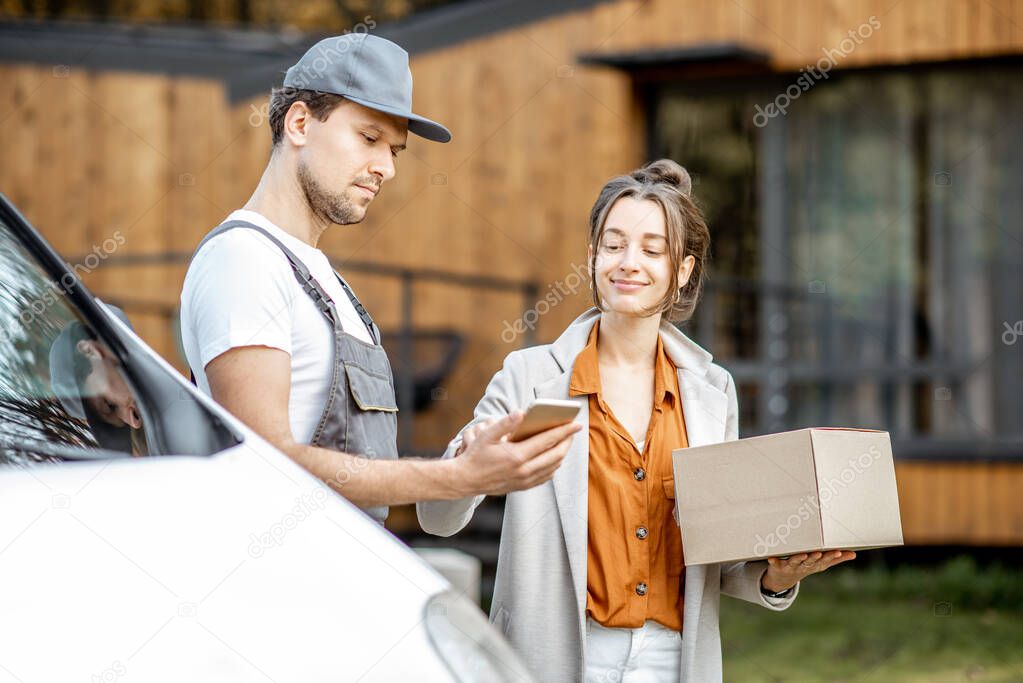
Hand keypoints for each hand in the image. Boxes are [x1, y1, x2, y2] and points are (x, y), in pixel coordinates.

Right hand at [454, 412, 580, 495]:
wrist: (466, 480)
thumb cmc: (476, 455)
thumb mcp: (486, 435)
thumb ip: (505, 423)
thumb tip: (522, 412)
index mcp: (516, 456)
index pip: (547, 441)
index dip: (564, 431)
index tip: (576, 424)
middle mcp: (524, 470)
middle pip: (556, 455)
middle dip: (567, 441)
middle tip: (573, 431)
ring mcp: (525, 481)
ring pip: (553, 467)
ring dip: (562, 453)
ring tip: (565, 441)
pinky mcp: (524, 487)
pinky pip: (546, 476)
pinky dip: (554, 466)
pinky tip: (554, 457)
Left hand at [762, 550, 856, 592]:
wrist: (783, 579)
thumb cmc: (804, 566)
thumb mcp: (821, 564)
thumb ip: (836, 558)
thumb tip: (853, 554)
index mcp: (815, 564)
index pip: (825, 560)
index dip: (832, 557)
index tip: (839, 551)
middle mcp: (804, 566)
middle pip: (811, 561)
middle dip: (816, 557)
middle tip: (819, 552)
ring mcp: (791, 566)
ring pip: (795, 562)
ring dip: (799, 559)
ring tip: (802, 554)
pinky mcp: (778, 565)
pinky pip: (775, 563)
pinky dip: (773, 561)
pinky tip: (771, 558)